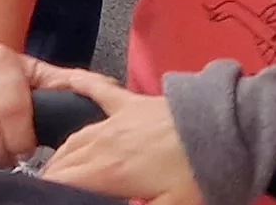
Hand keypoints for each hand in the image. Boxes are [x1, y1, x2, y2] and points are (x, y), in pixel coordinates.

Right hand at [34, 64, 202, 204]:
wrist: (230, 130)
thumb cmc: (200, 176)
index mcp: (107, 171)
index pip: (60, 182)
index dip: (48, 191)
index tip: (46, 197)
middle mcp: (102, 142)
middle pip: (62, 161)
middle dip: (52, 178)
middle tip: (51, 191)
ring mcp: (115, 119)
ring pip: (74, 137)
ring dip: (61, 154)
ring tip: (55, 169)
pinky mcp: (132, 104)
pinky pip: (97, 90)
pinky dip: (78, 86)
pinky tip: (64, 82)